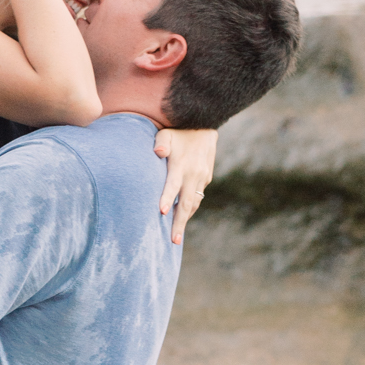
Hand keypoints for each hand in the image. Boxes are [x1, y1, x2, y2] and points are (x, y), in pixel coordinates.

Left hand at [154, 129, 216, 244]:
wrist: (204, 123)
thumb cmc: (179, 130)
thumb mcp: (167, 132)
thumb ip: (161, 142)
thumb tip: (158, 152)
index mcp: (181, 164)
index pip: (173, 185)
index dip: (168, 198)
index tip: (162, 212)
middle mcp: (193, 173)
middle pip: (186, 202)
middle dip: (179, 222)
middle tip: (173, 240)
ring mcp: (202, 177)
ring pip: (193, 203)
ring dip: (185, 219)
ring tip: (176, 237)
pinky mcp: (206, 177)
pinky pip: (197, 197)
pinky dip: (190, 209)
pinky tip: (182, 218)